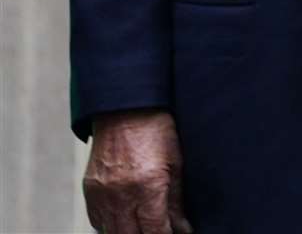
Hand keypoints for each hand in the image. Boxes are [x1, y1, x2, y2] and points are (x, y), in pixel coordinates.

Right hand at [83, 109, 191, 233]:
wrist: (124, 109)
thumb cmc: (157, 131)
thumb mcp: (176, 163)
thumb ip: (176, 201)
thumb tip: (183, 229)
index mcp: (147, 186)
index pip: (155, 231)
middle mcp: (121, 194)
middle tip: (160, 230)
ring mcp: (101, 194)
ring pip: (112, 233)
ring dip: (129, 233)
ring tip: (144, 226)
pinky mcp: (89, 191)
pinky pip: (98, 222)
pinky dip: (112, 227)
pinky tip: (126, 222)